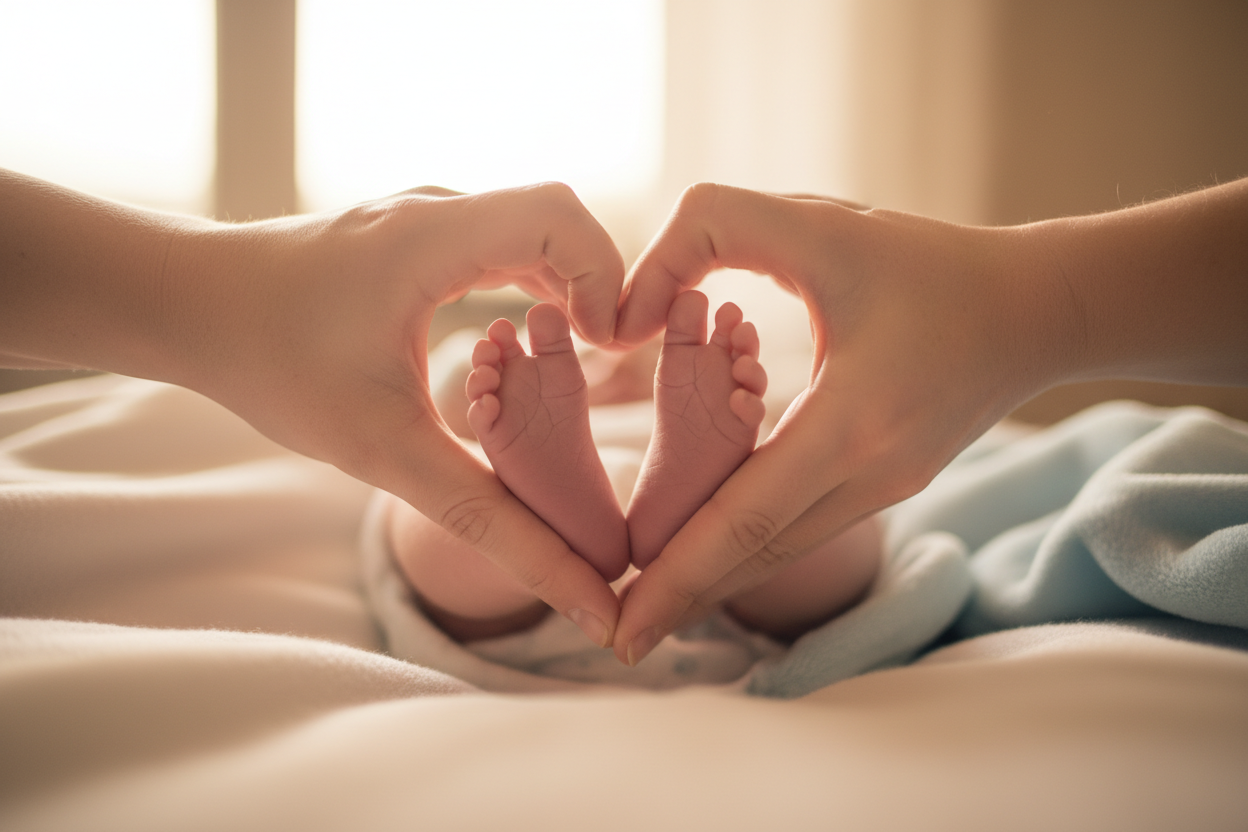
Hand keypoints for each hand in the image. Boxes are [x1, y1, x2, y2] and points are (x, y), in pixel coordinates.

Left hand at [0, 174, 625, 646]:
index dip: (607, 279)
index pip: (561, 218)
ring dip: (571, 288)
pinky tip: (526, 346)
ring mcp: (429, 214)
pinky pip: (506, 242)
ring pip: (538, 228)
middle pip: (563, 218)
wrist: (186, 305)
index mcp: (430, 240)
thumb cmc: (272, 365)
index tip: (606, 351)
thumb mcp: (387, 454)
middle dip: (602, 286)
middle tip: (606, 362)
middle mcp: (438, 209)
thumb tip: (586, 597)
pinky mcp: (420, 231)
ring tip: (577, 360)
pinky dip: (538, 285)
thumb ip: (493, 524)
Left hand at [609, 183, 1076, 663]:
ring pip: (780, 552)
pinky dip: (750, 549)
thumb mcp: (815, 222)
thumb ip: (707, 234)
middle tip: (615, 641)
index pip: (744, 518)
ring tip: (648, 610)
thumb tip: (624, 312)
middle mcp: (871, 473)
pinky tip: (710, 557)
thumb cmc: (924, 261)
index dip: (676, 574)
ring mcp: (885, 488)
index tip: (619, 626)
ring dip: (714, 580)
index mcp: (852, 421)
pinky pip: (804, 529)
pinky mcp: (888, 484)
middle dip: (682, 598)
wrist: (1037, 308)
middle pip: (757, 556)